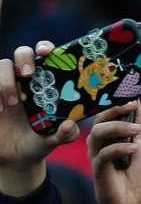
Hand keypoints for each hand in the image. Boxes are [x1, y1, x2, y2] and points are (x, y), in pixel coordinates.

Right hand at [0, 42, 78, 196]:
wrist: (13, 157)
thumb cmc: (37, 141)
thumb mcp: (51, 140)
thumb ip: (64, 135)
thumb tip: (70, 126)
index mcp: (45, 83)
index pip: (45, 55)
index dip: (45, 47)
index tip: (46, 51)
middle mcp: (23, 80)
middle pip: (21, 53)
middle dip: (24, 58)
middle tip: (28, 74)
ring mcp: (4, 86)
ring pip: (1, 67)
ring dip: (4, 82)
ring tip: (9, 105)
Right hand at [87, 102, 140, 203]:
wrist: (136, 200)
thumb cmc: (138, 172)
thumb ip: (137, 123)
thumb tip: (136, 99)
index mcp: (110, 136)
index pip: (107, 113)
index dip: (116, 103)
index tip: (132, 98)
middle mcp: (100, 144)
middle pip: (99, 120)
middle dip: (114, 111)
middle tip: (130, 108)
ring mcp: (97, 156)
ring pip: (98, 133)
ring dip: (118, 128)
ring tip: (136, 131)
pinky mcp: (98, 170)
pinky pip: (103, 154)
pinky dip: (120, 148)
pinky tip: (133, 150)